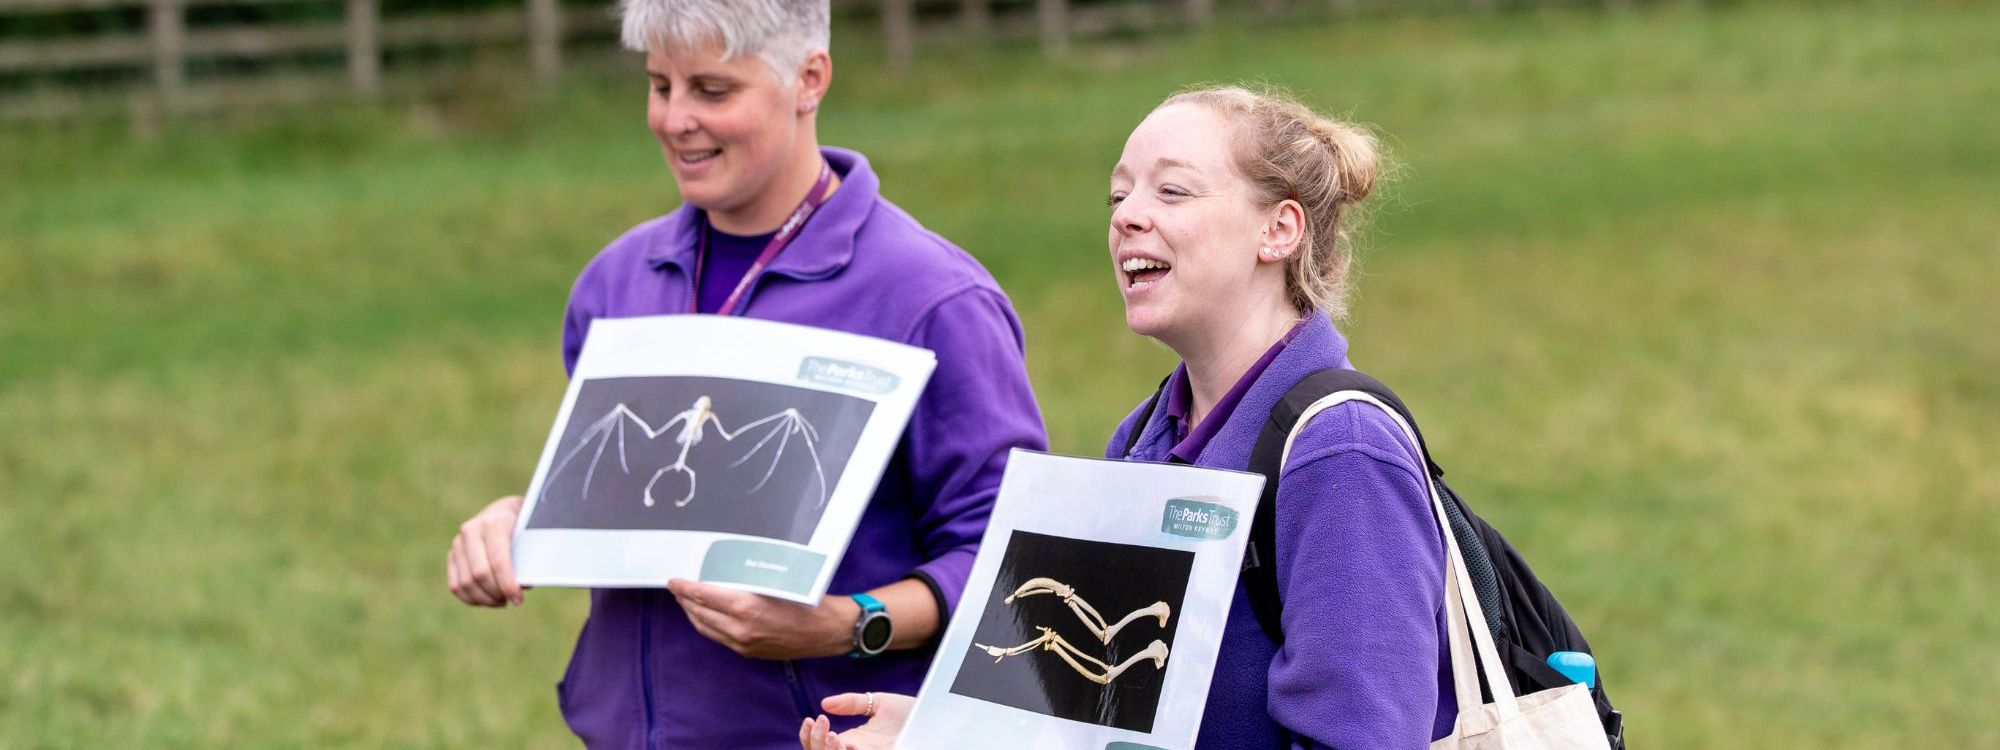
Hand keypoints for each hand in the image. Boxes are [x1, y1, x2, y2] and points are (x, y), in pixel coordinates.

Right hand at [447, 495, 524, 606]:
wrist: (503, 511)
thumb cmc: (522, 526)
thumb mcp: (531, 535)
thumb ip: (528, 557)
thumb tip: (521, 584)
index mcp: (494, 522)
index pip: (498, 560)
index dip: (508, 584)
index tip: (518, 600)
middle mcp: (472, 530)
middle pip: (479, 574)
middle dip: (497, 593)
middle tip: (511, 600)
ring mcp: (458, 542)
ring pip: (465, 582)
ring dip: (484, 599)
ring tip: (501, 601)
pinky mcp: (452, 554)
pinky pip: (455, 585)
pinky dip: (471, 598)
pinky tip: (486, 600)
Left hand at [667, 578, 856, 659]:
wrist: (829, 631)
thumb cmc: (809, 601)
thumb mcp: (777, 582)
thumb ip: (747, 580)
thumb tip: (723, 571)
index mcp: (747, 609)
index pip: (704, 596)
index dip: (685, 588)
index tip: (673, 580)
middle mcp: (741, 630)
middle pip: (699, 614)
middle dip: (684, 600)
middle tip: (677, 587)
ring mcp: (744, 644)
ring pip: (706, 628)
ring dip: (693, 613)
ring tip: (687, 600)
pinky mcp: (749, 652)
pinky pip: (719, 638)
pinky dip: (707, 625)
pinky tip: (707, 615)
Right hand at [799, 692, 912, 749]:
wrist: (936, 718)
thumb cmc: (910, 713)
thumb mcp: (877, 703)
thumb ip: (851, 703)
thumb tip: (824, 704)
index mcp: (852, 741)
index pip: (819, 746)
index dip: (808, 736)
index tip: (810, 719)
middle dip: (815, 742)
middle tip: (820, 723)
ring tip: (833, 735)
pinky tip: (849, 744)